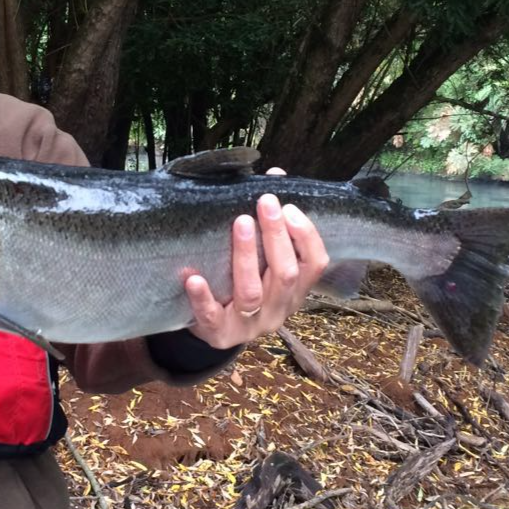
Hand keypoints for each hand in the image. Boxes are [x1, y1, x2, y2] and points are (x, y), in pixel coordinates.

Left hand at [185, 170, 328, 348]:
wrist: (214, 328)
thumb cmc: (242, 282)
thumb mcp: (263, 258)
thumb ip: (273, 222)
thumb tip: (275, 174)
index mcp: (295, 291)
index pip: (314, 265)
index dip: (306, 236)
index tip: (289, 207)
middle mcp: (278, 310)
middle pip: (285, 275)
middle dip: (276, 236)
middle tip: (265, 202)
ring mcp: (249, 326)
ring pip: (251, 293)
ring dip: (245, 256)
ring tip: (239, 223)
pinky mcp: (219, 334)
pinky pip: (211, 316)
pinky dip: (203, 297)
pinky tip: (194, 277)